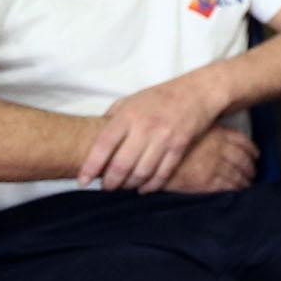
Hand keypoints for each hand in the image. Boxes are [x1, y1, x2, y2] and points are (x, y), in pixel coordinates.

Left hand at [80, 71, 226, 193]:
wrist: (197, 91)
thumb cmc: (159, 97)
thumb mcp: (131, 100)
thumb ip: (112, 118)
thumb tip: (93, 141)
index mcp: (128, 115)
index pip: (103, 145)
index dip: (90, 166)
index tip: (83, 181)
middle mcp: (145, 127)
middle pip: (121, 165)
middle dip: (110, 182)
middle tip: (106, 188)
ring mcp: (164, 137)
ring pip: (142, 172)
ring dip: (130, 185)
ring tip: (124, 187)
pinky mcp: (180, 146)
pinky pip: (163, 173)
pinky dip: (151, 186)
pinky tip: (143, 189)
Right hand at [159, 125, 258, 193]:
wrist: (154, 160)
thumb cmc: (170, 143)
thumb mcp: (191, 128)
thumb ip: (206, 130)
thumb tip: (217, 132)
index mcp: (218, 134)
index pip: (243, 142)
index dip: (252, 150)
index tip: (255, 155)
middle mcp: (220, 149)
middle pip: (243, 159)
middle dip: (250, 167)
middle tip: (253, 172)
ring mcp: (215, 165)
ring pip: (238, 173)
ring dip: (245, 179)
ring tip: (247, 184)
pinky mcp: (208, 181)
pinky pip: (228, 186)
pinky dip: (236, 189)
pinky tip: (239, 191)